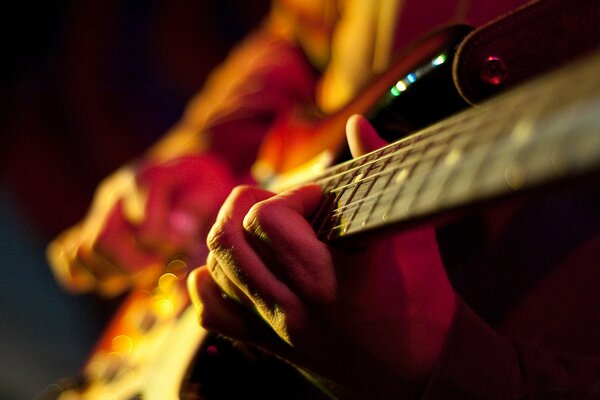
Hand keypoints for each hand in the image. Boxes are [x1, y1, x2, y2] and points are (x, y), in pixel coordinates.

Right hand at [47, 155, 234, 295]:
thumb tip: (177, 232)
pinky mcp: (89, 226)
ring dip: (113, 275)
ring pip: (81, 254)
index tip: (186, 243)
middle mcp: (116, 193)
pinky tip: (120, 274)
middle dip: (134, 267)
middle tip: (160, 265)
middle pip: (102, 243)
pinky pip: (67, 256)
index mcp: (149, 179)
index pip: (146, 232)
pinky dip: (87, 275)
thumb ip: (195, 208)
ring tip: (143, 269)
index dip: (168, 248)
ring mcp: (99, 211)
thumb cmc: (203, 186)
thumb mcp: (212, 189)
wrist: (189, 175)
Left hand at [188, 116, 456, 397]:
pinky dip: (210, 283)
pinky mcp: (270, 345)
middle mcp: (300, 306)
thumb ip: (380, 172)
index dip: (293, 194)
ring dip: (232, 235)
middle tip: (283, 206)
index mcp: (336, 278)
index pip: (271, 219)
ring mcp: (280, 329)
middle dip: (249, 205)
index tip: (318, 197)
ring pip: (218, 268)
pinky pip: (214, 314)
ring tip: (263, 230)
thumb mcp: (412, 234)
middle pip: (232, 237)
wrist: (419, 368)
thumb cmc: (422, 298)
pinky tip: (225, 266)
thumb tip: (358, 124)